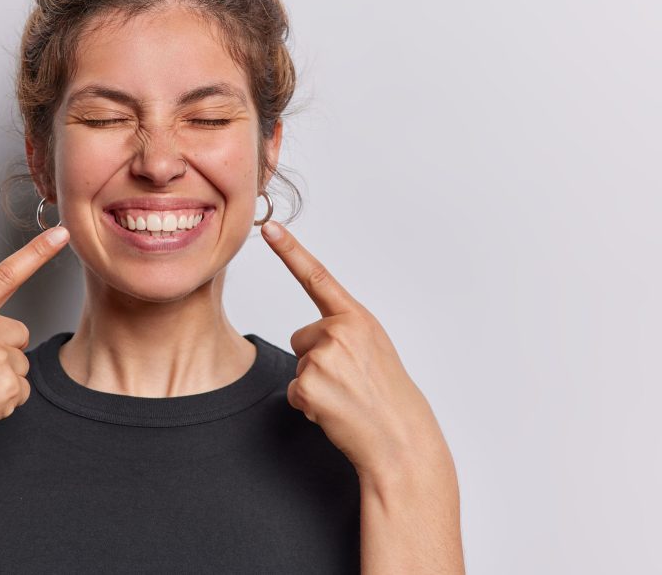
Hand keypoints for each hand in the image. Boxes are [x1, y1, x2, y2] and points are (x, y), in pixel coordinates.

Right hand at [0, 226, 70, 470]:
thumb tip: (9, 333)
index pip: (4, 275)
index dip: (36, 252)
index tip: (62, 233)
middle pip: (19, 333)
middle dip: (4, 354)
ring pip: (21, 363)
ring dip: (3, 381)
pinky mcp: (5, 383)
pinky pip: (23, 389)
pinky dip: (7, 402)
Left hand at [260, 221, 448, 482]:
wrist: (400, 440)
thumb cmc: (387, 396)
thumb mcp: (373, 349)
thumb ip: (344, 331)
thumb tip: (310, 337)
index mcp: (358, 319)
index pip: (319, 278)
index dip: (291, 250)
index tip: (270, 228)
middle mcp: (340, 331)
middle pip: (301, 337)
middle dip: (317, 359)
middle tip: (350, 382)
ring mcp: (323, 358)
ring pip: (299, 365)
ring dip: (316, 384)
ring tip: (348, 398)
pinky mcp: (308, 385)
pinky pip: (295, 391)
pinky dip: (310, 405)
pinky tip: (337, 411)